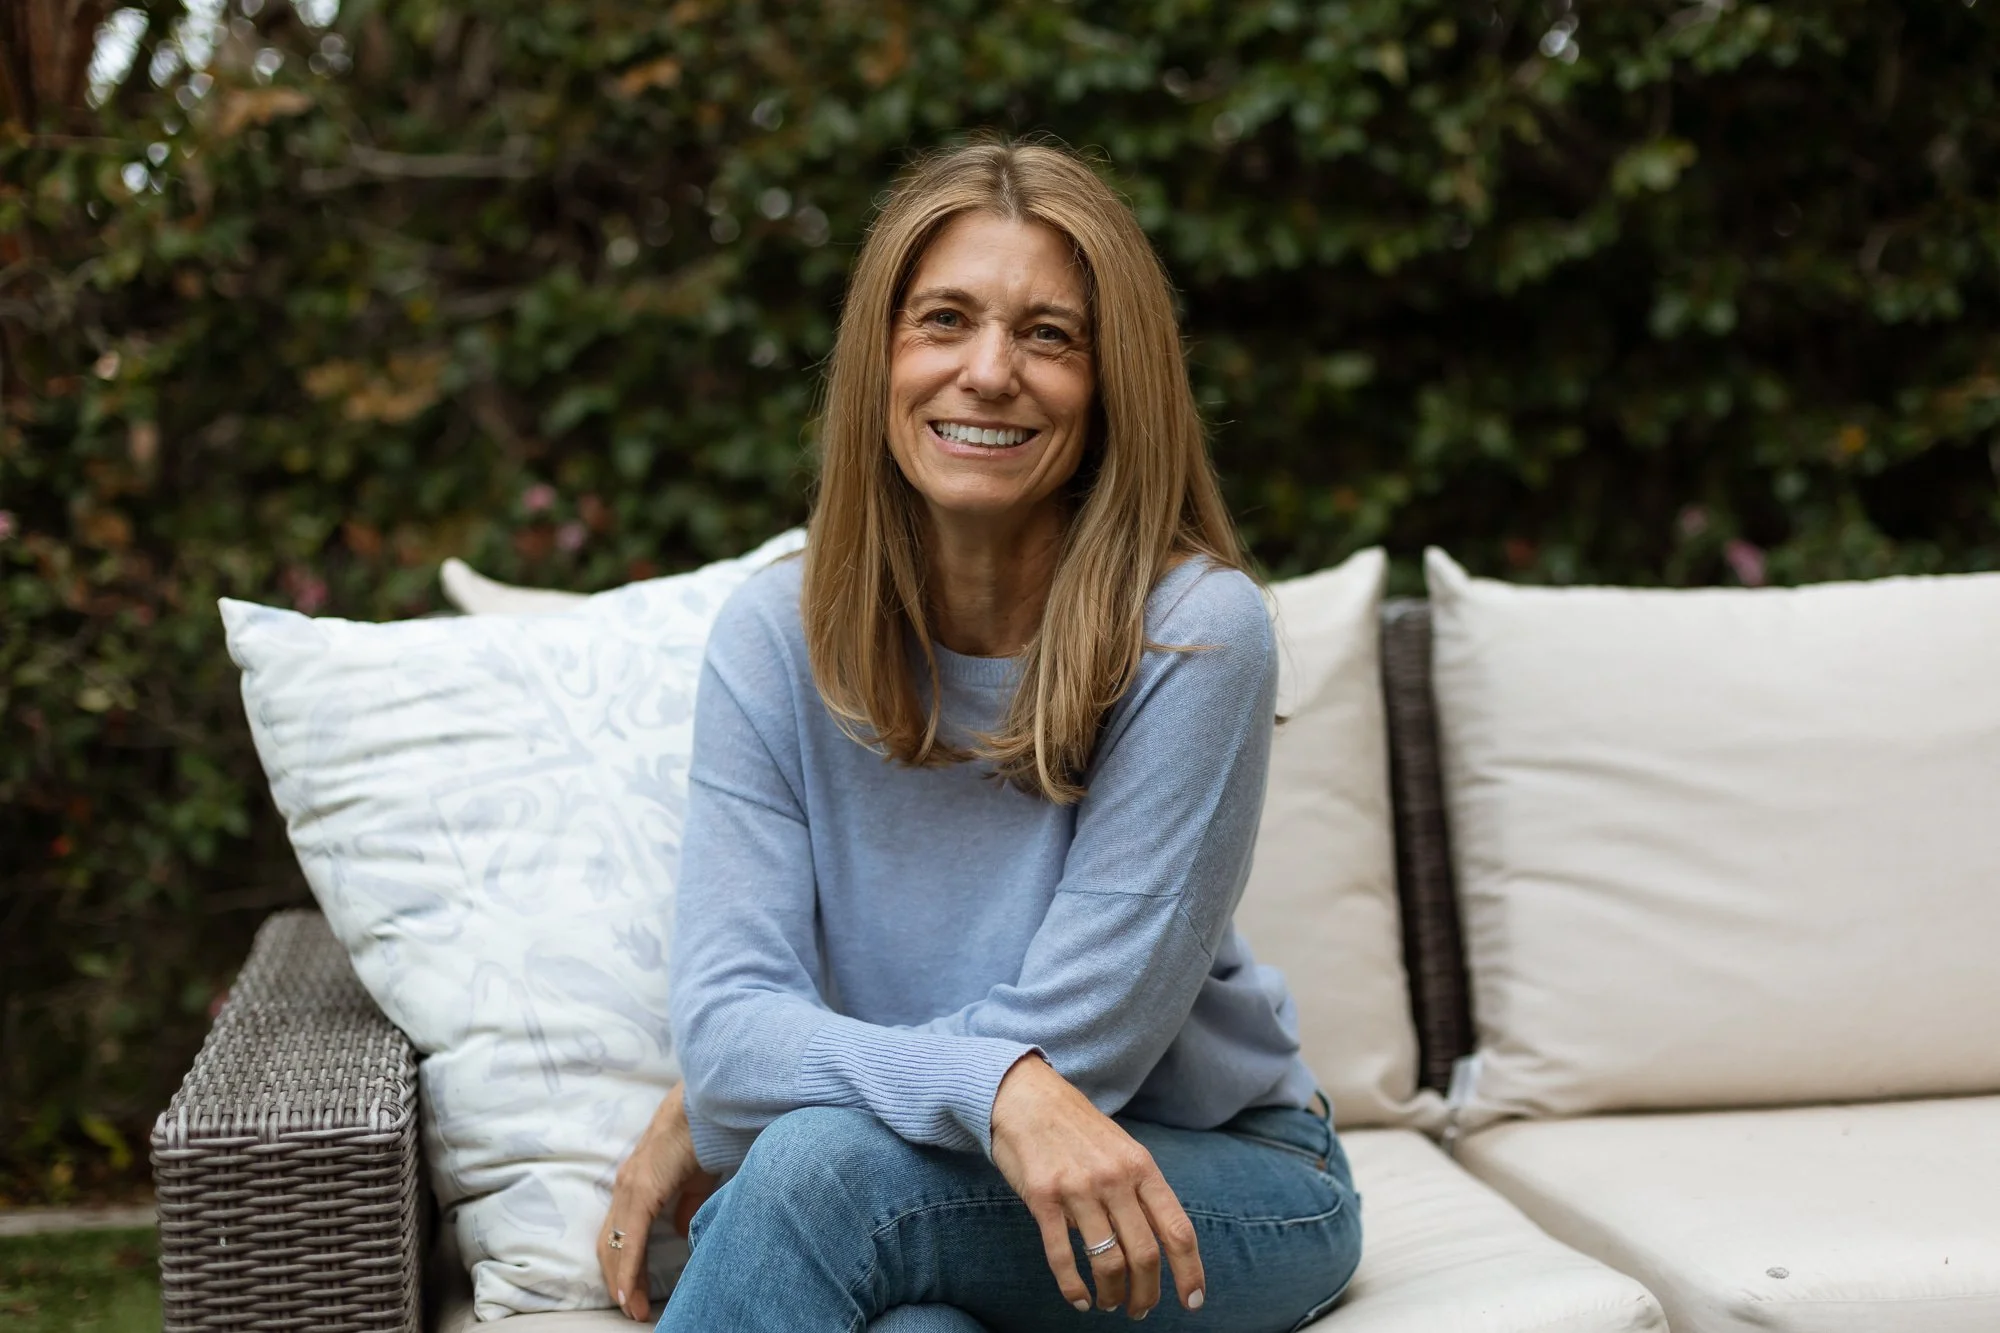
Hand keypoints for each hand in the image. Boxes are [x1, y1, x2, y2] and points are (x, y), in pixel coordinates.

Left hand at [598, 1083, 720, 1321]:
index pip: (620, 1234)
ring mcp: (630, 1188)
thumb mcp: (694, 1180)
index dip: (624, 1266)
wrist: (709, 1105)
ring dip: (622, 1282)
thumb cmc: (703, 1136)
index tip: (634, 1295)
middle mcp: (625, 1187)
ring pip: (615, 1245)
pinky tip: (629, 1291)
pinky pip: (630, 1238)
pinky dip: (627, 1268)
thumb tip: (681, 1231)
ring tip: (632, 1310)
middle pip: (610, 1245)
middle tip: (632, 1310)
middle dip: (618, 1281)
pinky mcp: (642, 1189)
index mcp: (636, 1184)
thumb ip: (685, 1206)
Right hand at [988, 1054, 1205, 1319]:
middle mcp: (1115, 1179)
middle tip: (1141, 1310)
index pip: (1177, 1229)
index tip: (1193, 1302)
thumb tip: (1162, 1242)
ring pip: (1107, 1261)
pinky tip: (1078, 1300)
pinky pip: (1062, 1256)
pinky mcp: (1043, 1198)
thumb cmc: (1078, 1128)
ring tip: (1110, 1304)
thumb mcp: (1123, 1149)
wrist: (1026, 1096)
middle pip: (1145, 1254)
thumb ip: (1142, 1190)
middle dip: (1147, 1293)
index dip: (1189, 1272)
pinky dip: (1073, 1288)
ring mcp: (1078, 1189)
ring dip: (1112, 1294)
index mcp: (1141, 1167)